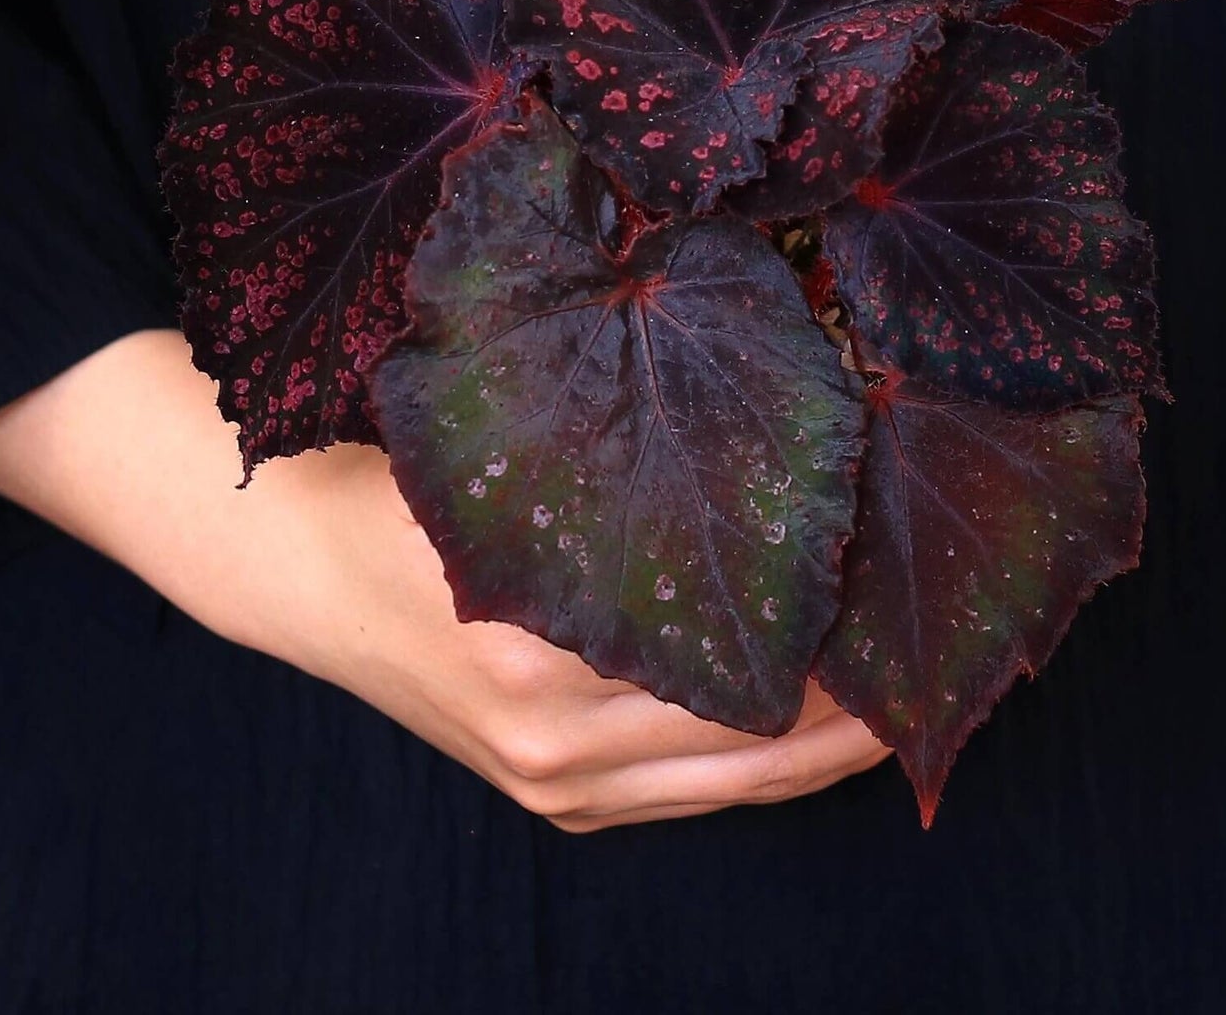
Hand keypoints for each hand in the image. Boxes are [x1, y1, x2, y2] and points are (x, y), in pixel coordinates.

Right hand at [0, 330, 890, 831]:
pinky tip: (821, 720)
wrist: (289, 567)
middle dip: (859, 693)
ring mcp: (549, 783)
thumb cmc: (394, 488)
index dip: (837, 626)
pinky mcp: (548, 802)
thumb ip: (613, 462)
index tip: (906, 573)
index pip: (737, 655)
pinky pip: (689, 797)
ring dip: (829, 742)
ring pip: (735, 781)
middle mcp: (549, 736)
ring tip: (907, 685)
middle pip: (756, 733)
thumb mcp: (499, 459)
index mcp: (535, 645)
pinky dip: (765, 765)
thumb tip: (753, 423)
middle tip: (937, 632)